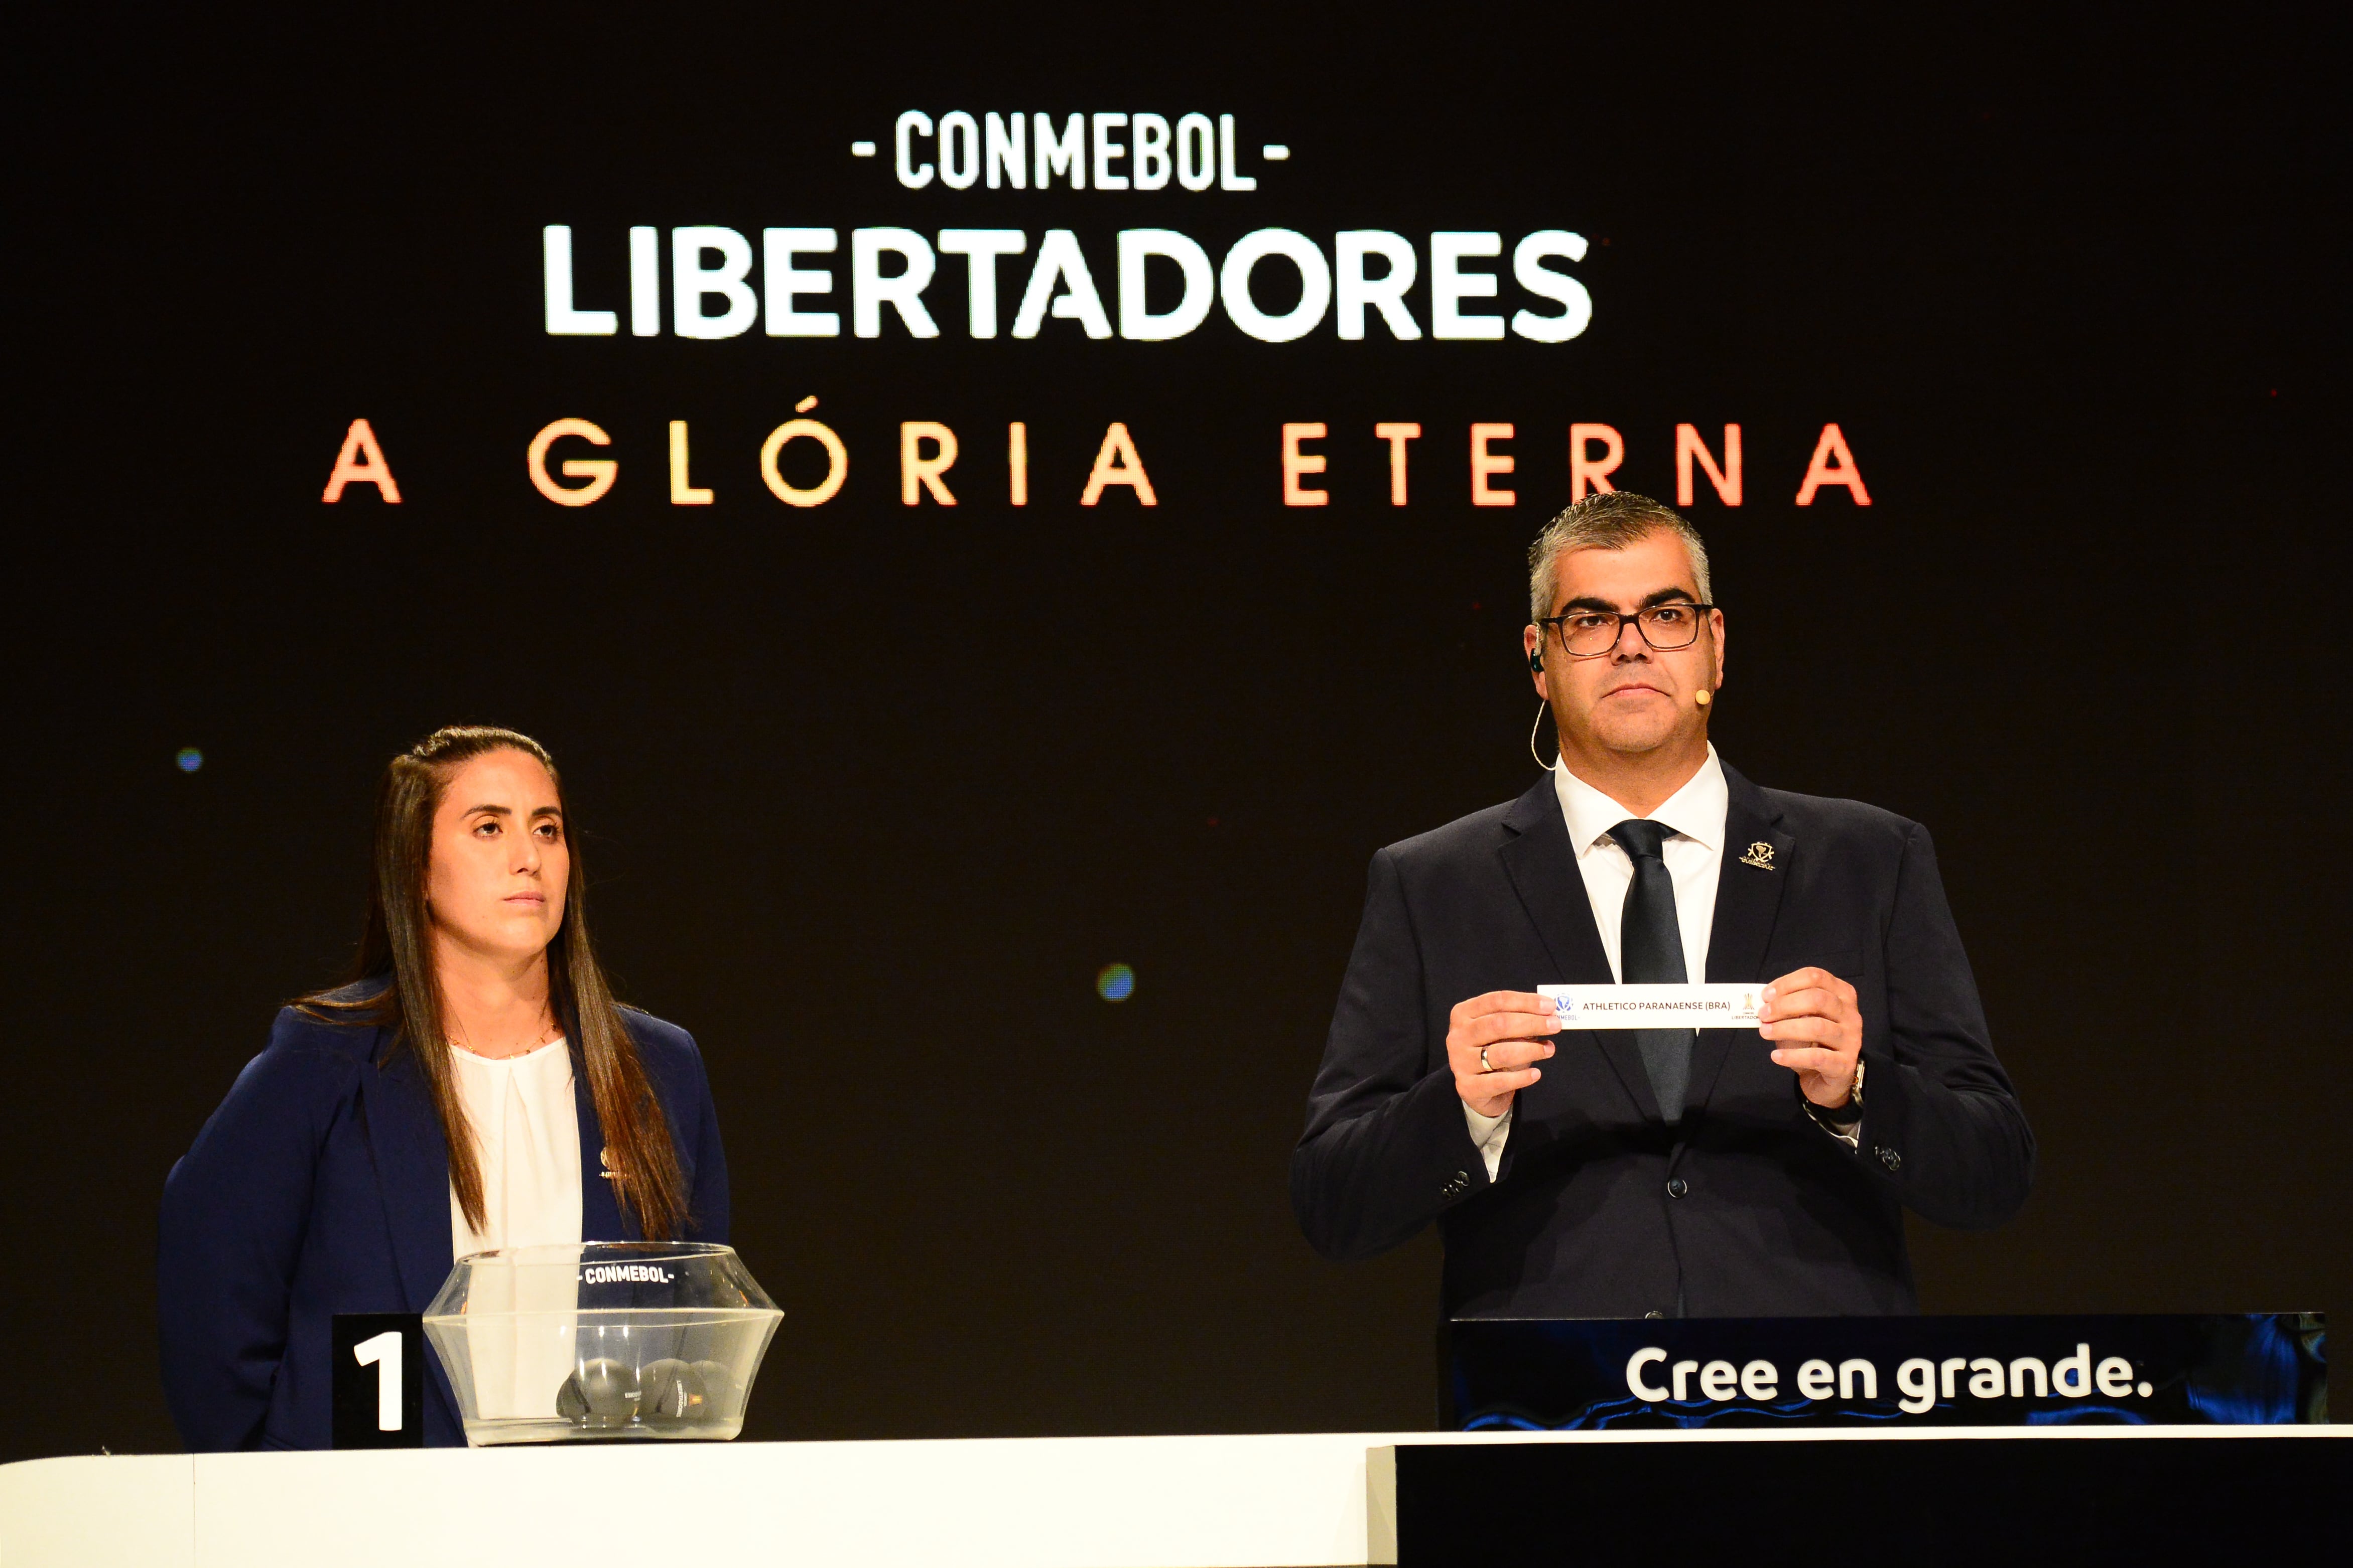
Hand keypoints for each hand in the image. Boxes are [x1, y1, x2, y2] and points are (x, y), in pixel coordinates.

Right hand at [1447, 991, 1559, 1118]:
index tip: (1551, 1006)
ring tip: (1549, 1049)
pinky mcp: (1468, 1087)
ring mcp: (1460, 1062)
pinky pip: (1500, 1081)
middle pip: (1498, 1024)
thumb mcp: (1500, 1030)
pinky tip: (1536, 1073)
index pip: (1497, 1001)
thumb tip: (1549, 1014)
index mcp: (1463, 1013)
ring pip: (1501, 1053)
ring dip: (1531, 1050)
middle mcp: (1457, 1036)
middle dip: (1531, 1023)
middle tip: (1555, 1025)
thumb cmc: (1491, 1049)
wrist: (1475, 1087)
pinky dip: (1522, 1077)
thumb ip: (1518, 1019)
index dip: (1526, 1002)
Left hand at [1758, 966, 1862, 1107]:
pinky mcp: (1844, 1064)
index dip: (1787, 983)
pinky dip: (1792, 1056)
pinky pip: (1817, 1057)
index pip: (1815, 977)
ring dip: (1785, 1028)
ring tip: (1765, 1032)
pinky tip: (1776, 1056)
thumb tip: (1765, 1002)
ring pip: (1817, 1027)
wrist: (1828, 1077)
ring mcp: (1851, 1039)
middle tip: (1763, 1015)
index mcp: (1841, 994)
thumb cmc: (1812, 1041)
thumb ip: (1788, 1006)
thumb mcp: (1801, 1018)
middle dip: (1784, 1005)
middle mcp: (1850, 1014)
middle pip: (1817, 999)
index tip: (1766, 996)